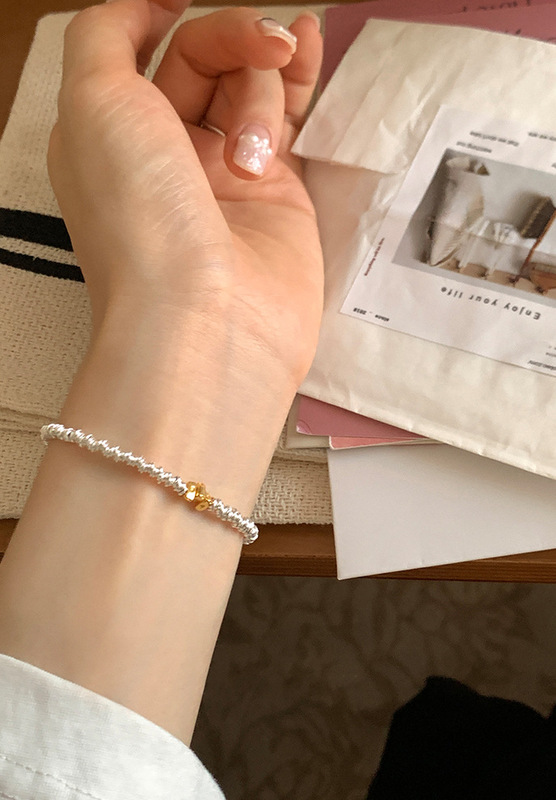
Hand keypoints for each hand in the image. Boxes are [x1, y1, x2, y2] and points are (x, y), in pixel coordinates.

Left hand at [48, 0, 323, 388]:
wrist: (211, 320)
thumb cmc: (143, 223)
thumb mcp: (92, 103)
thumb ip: (105, 35)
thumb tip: (145, 7)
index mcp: (112, 134)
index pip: (143, 50)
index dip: (164, 16)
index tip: (183, 2)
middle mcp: (166, 152)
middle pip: (204, 58)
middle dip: (234, 39)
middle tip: (264, 46)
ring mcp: (225, 173)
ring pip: (251, 84)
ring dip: (264, 83)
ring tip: (258, 140)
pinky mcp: (278, 192)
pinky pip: (290, 119)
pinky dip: (301, 76)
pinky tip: (307, 46)